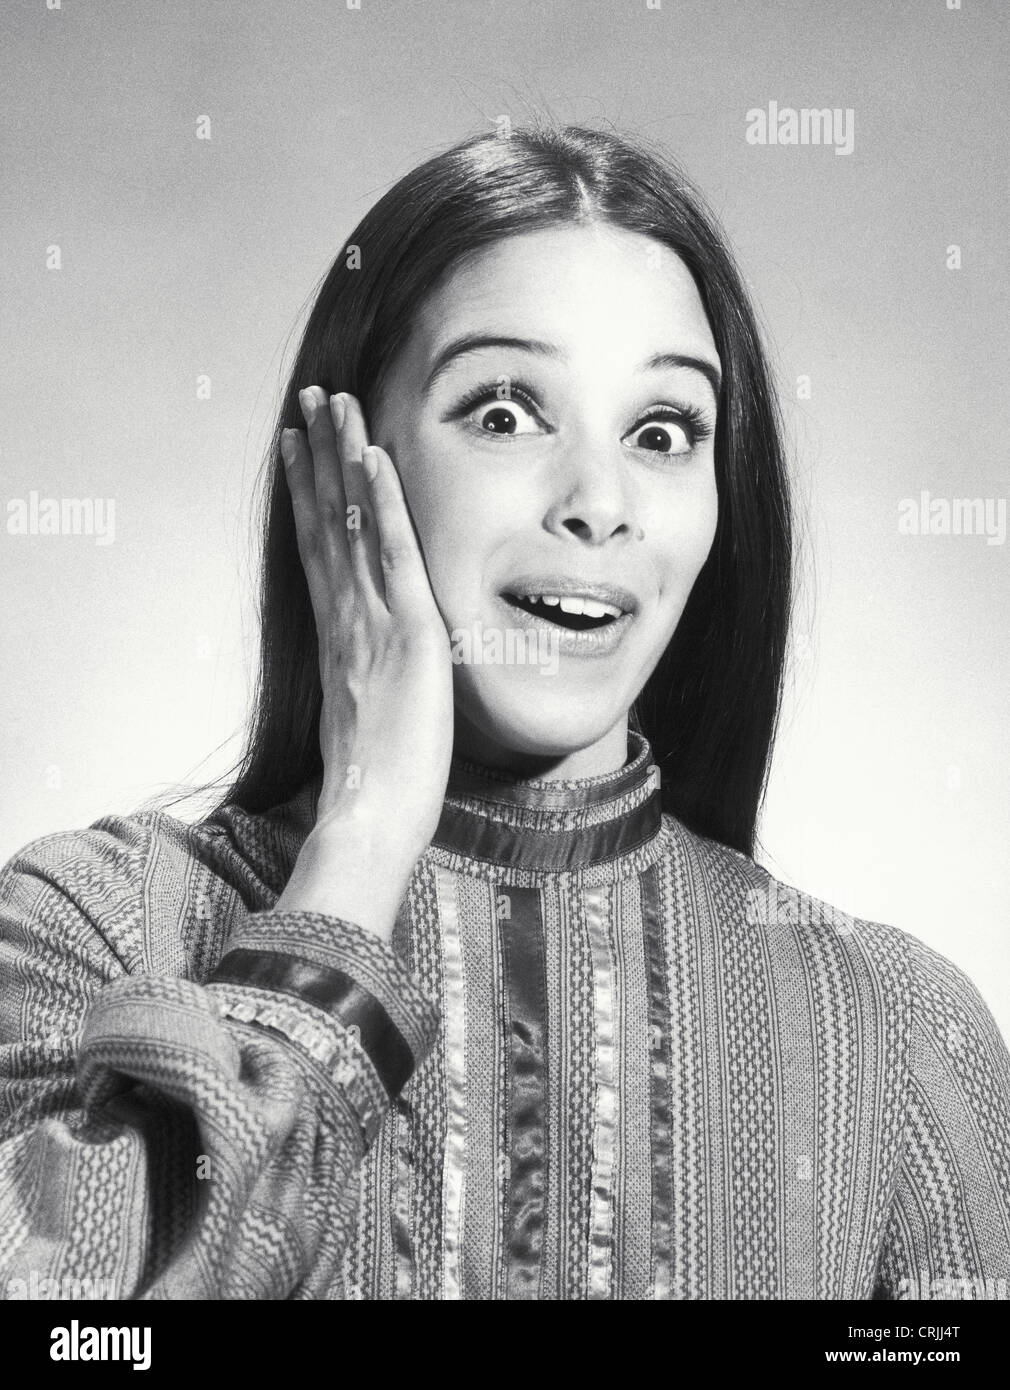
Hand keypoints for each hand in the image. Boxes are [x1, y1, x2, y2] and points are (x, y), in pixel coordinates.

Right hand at [274, 387, 454, 933]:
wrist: (370, 819)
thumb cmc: (375, 788)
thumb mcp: (368, 721)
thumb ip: (367, 684)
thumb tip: (372, 676)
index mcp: (339, 638)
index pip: (318, 550)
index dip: (307, 495)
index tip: (298, 450)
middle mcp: (346, 620)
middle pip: (324, 522)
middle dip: (317, 457)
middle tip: (307, 402)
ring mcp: (372, 622)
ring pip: (352, 524)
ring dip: (344, 459)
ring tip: (334, 404)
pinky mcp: (409, 633)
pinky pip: (394, 555)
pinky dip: (383, 503)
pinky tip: (376, 457)